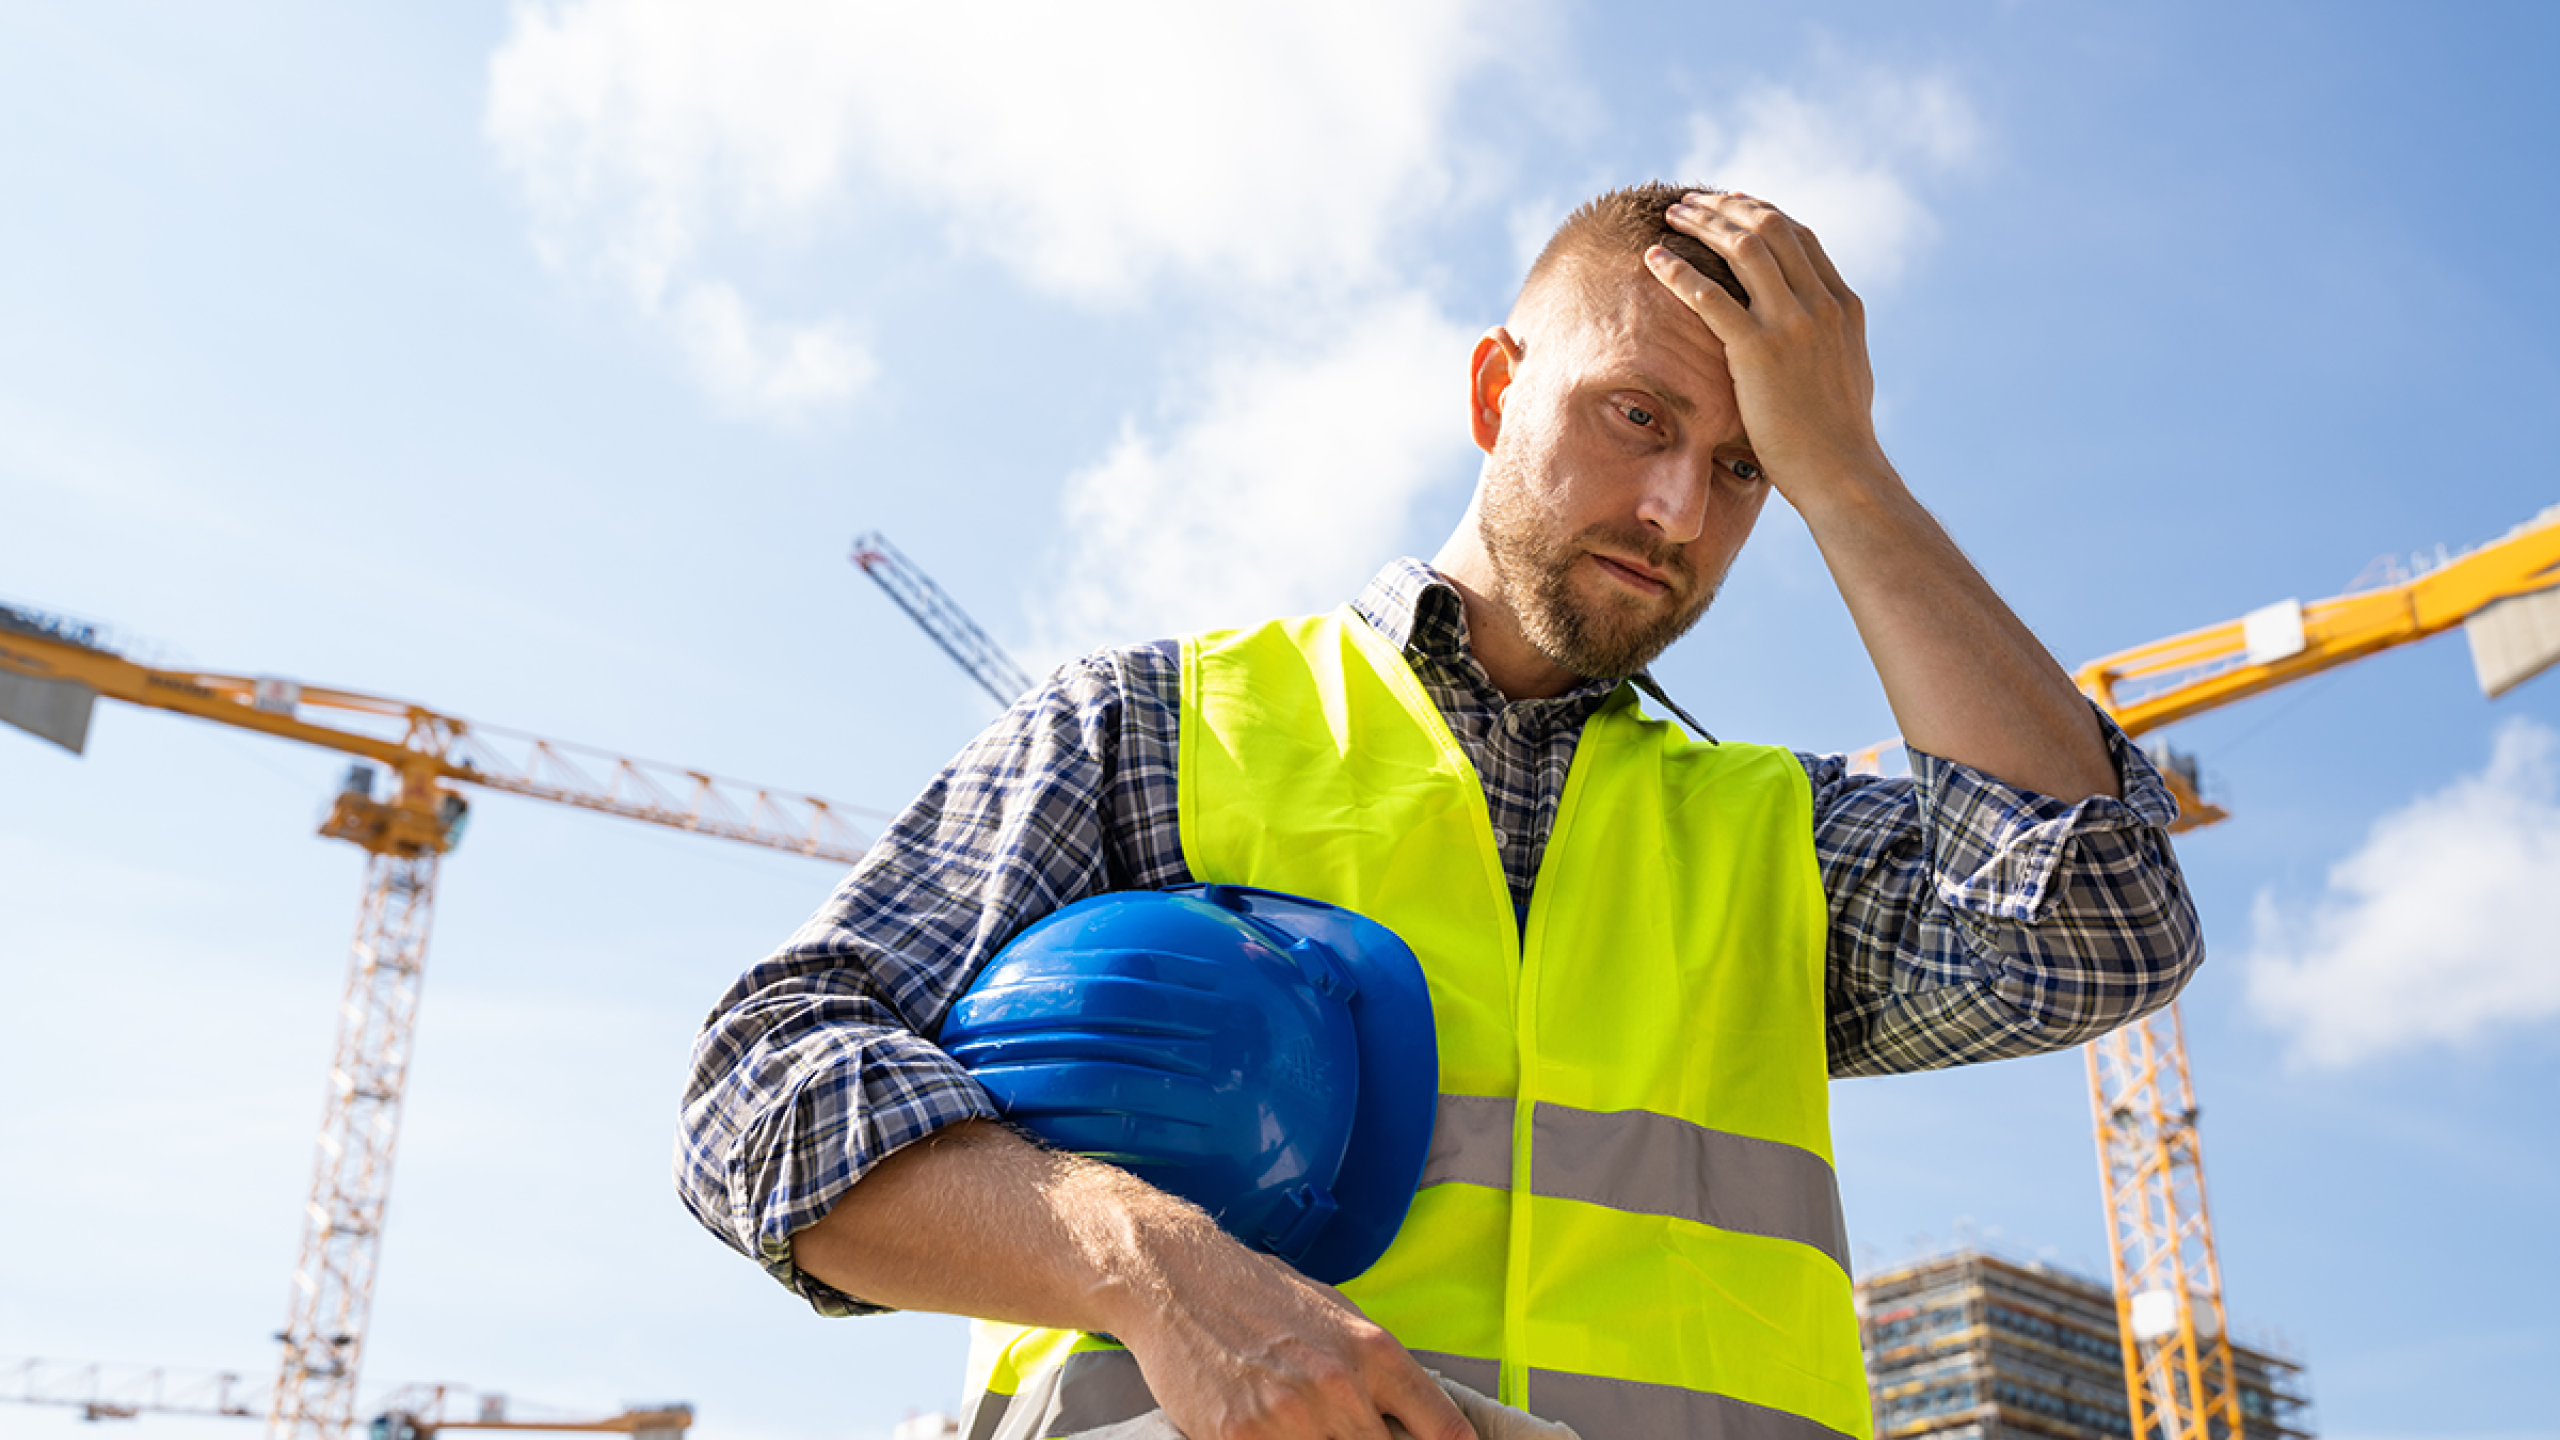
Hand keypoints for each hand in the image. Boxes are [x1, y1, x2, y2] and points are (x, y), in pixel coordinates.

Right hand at [1114, 1230, 1475, 1439]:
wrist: (1178, 1279)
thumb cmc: (1259, 1295)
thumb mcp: (1337, 1315)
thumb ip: (1377, 1370)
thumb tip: (1413, 1419)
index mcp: (1375, 1352)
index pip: (1444, 1430)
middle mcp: (1340, 1385)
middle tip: (1354, 1434)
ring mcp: (1291, 1416)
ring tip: (1310, 1431)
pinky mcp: (1241, 1438)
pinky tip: (1275, 1437)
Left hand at [1644, 191, 1890, 513]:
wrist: (1842, 472)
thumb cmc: (1838, 436)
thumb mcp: (1846, 371)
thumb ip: (1829, 338)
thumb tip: (1814, 329)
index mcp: (1843, 304)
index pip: (1800, 236)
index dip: (1762, 213)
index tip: (1731, 204)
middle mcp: (1821, 303)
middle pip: (1771, 228)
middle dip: (1727, 207)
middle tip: (1692, 202)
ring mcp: (1792, 323)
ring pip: (1743, 248)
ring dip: (1703, 223)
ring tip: (1672, 215)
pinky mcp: (1760, 350)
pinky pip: (1711, 297)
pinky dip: (1679, 271)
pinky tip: (1654, 259)